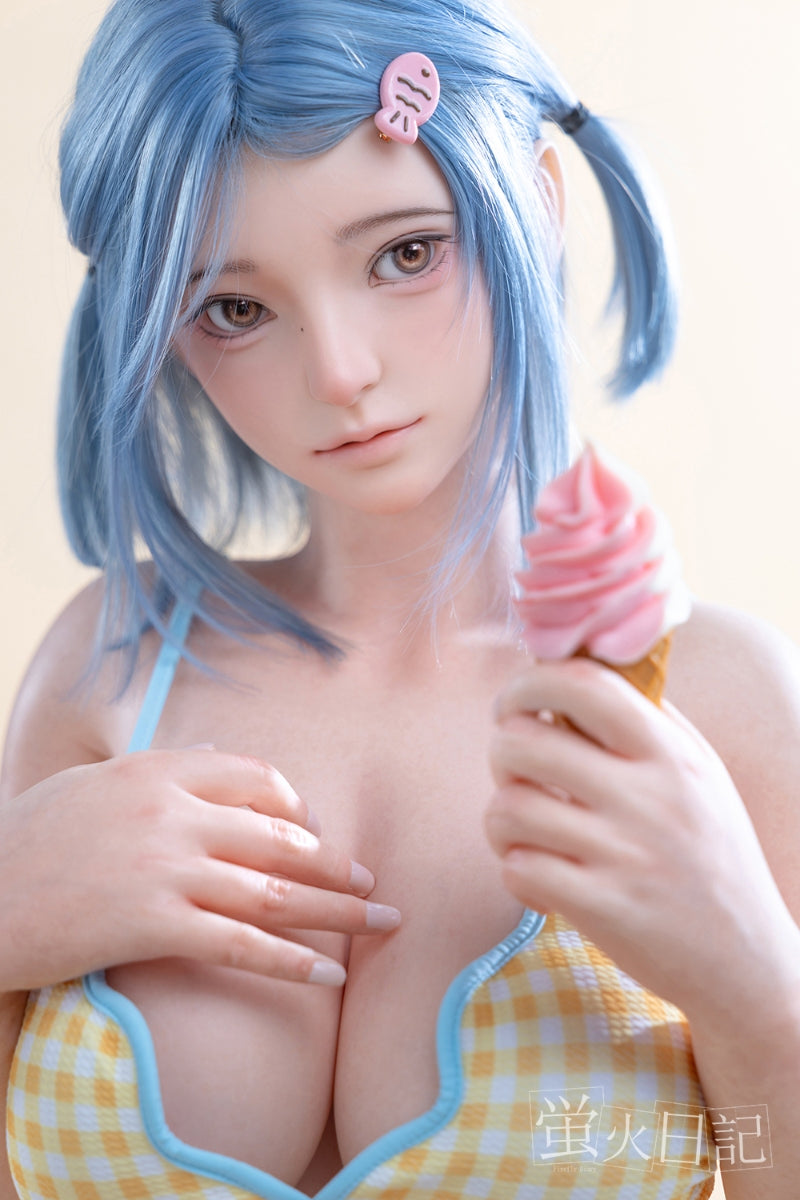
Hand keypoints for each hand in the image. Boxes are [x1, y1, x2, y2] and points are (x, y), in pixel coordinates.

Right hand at [0, 749, 399, 990]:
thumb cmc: (27, 841)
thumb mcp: (91, 783)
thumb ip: (158, 766)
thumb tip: (212, 749)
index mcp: (159, 769)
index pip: (256, 779)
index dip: (297, 808)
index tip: (316, 831)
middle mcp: (172, 812)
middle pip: (280, 836)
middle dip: (334, 863)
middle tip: (369, 882)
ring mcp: (167, 868)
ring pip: (276, 890)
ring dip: (337, 911)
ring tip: (378, 922)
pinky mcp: (155, 925)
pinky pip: (243, 945)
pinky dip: (293, 962)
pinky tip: (330, 975)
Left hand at [485, 657, 795, 1014]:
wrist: (746, 961)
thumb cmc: (710, 855)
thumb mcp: (699, 774)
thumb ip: (645, 720)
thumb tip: (577, 668)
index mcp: (670, 752)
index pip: (583, 683)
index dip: (528, 682)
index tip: (514, 704)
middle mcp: (649, 796)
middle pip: (523, 743)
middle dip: (502, 753)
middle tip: (520, 775)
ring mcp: (625, 854)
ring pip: (508, 807)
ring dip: (501, 819)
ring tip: (527, 832)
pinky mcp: (603, 909)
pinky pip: (518, 867)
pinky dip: (517, 870)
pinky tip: (544, 879)